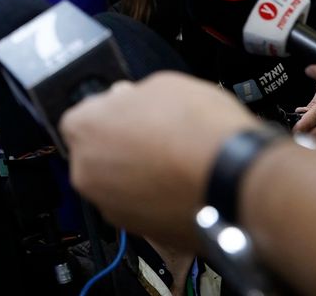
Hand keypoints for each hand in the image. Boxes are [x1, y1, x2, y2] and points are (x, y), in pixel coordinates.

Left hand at [59, 72, 258, 246]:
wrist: (234, 180)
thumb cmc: (198, 129)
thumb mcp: (163, 84)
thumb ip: (132, 95)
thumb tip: (127, 99)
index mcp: (83, 128)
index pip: (81, 117)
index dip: (109, 112)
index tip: (129, 110)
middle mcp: (86, 171)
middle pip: (95, 153)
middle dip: (119, 144)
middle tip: (154, 135)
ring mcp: (110, 205)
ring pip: (115, 183)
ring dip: (135, 173)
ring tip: (173, 160)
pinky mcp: (137, 230)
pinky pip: (138, 207)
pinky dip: (152, 198)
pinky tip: (179, 184)